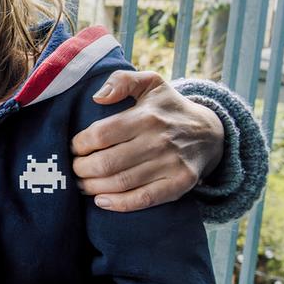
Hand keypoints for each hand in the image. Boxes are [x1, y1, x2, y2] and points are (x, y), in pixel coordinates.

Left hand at [71, 70, 223, 211]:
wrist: (209, 132)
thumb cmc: (168, 107)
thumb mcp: (149, 83)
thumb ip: (121, 80)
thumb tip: (97, 97)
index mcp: (147, 116)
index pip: (100, 134)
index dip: (79, 144)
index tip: (73, 147)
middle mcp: (159, 141)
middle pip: (106, 162)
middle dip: (81, 169)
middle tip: (73, 169)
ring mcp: (172, 164)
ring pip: (121, 182)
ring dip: (93, 187)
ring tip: (81, 184)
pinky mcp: (180, 184)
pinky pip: (144, 199)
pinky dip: (118, 204)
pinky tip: (101, 201)